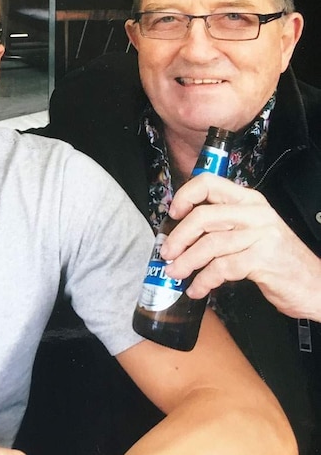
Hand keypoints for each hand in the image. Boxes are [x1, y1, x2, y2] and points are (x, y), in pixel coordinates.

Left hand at [161, 173, 320, 320]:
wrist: (316, 285)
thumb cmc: (278, 259)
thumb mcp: (252, 232)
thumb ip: (223, 226)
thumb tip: (181, 233)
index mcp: (250, 200)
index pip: (209, 183)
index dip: (185, 196)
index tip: (172, 213)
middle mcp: (256, 213)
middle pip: (203, 216)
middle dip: (179, 237)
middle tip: (166, 253)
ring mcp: (261, 235)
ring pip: (209, 244)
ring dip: (186, 262)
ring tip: (175, 273)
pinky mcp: (263, 259)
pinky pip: (221, 268)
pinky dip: (204, 281)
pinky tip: (198, 289)